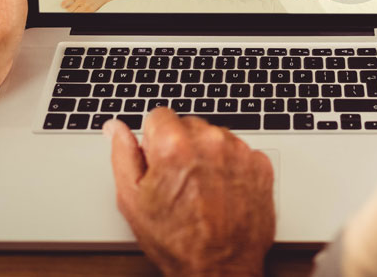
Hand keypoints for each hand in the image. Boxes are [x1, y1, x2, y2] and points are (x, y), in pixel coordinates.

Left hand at [59, 0, 115, 11]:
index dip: (63, 5)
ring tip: (77, 9)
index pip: (64, 3)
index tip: (64, 5)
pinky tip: (82, 10)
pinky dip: (80, 13)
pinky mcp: (91, 10)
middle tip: (72, 7)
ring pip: (74, 13)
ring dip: (74, 12)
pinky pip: (82, 15)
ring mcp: (86, 6)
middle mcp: (81, 0)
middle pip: (69, 10)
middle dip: (69, 9)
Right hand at [107, 109, 274, 276]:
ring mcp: (239, 151)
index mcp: (174, 145)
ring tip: (202, 190)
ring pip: (215, 137)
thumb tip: (115, 128)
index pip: (159, 116)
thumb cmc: (177, 242)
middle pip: (188, 125)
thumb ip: (122, 155)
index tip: (159, 162)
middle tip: (179, 182)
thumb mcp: (133, 201)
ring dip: (207, 155)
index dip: (154, 141)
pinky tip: (222, 192)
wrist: (221, 269)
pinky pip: (239, 152)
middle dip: (181, 146)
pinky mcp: (261, 164)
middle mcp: (210, 141)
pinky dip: (231, 166)